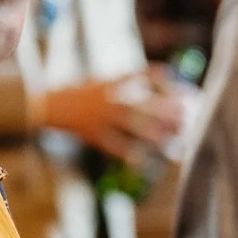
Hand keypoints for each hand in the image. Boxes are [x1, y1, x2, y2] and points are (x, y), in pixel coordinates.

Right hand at [42, 71, 192, 163]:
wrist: (51, 105)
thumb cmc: (84, 93)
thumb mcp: (107, 80)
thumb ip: (133, 79)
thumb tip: (167, 76)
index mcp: (114, 83)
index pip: (146, 78)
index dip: (168, 84)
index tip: (187, 92)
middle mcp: (110, 98)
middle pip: (143, 103)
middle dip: (165, 111)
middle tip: (186, 118)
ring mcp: (102, 117)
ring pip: (132, 125)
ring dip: (153, 133)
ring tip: (171, 140)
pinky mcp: (94, 134)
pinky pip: (114, 146)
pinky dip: (129, 154)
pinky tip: (143, 161)